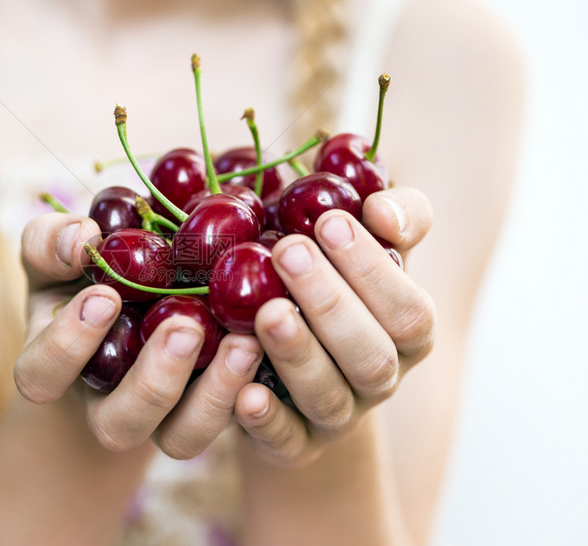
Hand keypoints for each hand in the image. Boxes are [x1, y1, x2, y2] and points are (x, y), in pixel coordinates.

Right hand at [14, 212, 263, 458]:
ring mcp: (161, 418)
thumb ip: (51, 242)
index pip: (43, 374)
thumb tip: (83, 235)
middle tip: (184, 327)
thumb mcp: (56, 258)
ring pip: (181, 438)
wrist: (129, 310)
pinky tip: (267, 347)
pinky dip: (250, 389)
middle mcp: (106, 406)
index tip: (105, 295)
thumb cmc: (80, 280)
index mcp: (54, 368)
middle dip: (153, 380)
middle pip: (119, 424)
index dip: (69, 345)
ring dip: (213, 395)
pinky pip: (230, 421)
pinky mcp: (208, 412)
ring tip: (243, 342)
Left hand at [235, 187, 435, 466]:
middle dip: (330, 303)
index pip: (409, 311)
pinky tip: (245, 392)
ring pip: (328, 398)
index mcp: (407, 334)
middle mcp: (380, 380)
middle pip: (370, 357)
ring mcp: (337, 416)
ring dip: (298, 354)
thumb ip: (391, 217)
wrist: (289, 354)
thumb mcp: (362, 244)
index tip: (329, 221)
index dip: (373, 269)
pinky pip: (285, 441)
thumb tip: (379, 210)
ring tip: (266, 312)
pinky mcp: (294, 444)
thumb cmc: (330, 280)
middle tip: (288, 252)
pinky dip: (267, 420)